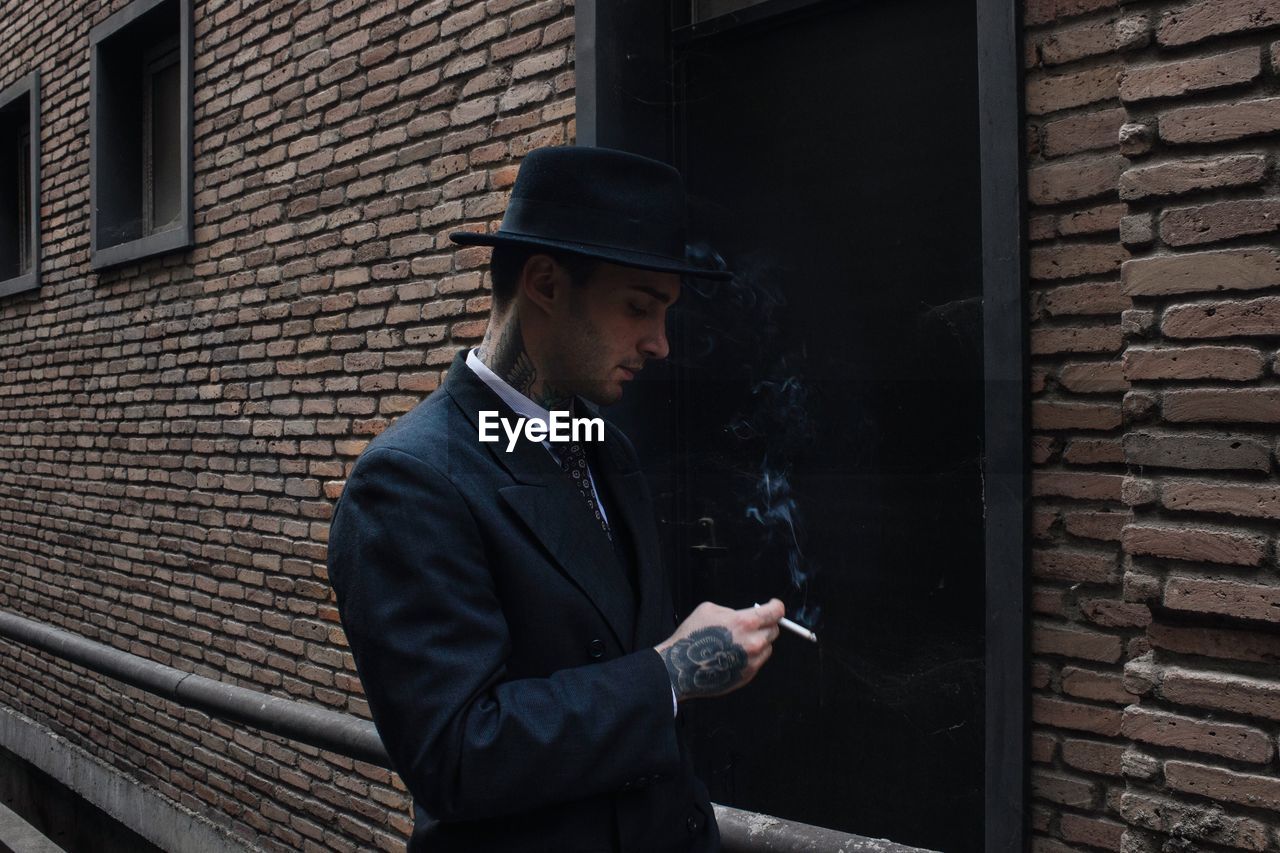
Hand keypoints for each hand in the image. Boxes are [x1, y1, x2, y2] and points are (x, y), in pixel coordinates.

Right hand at [653, 599, 783, 701]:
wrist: (680, 668)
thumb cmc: (691, 638)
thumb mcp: (709, 609)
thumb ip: (733, 611)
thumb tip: (744, 615)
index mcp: (746, 623)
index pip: (776, 612)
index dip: (775, 606)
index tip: (773, 606)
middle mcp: (753, 643)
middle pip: (774, 630)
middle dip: (765, 625)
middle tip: (750, 625)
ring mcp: (752, 662)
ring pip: (767, 647)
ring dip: (759, 642)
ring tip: (738, 642)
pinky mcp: (748, 676)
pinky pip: (758, 662)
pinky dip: (750, 656)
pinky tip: (733, 655)